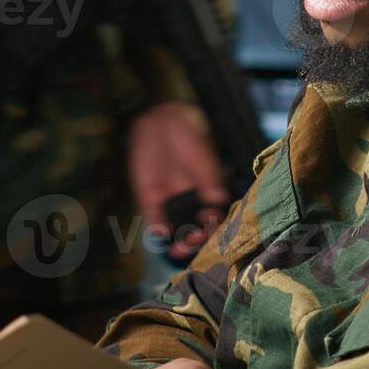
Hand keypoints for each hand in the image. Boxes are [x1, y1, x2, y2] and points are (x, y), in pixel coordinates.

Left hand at [128, 101, 228, 261]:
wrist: (160, 119)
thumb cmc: (187, 133)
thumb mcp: (200, 153)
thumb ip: (207, 176)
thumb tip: (218, 198)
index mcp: (206, 189)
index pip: (212, 216)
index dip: (213, 228)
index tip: (212, 232)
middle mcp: (190, 198)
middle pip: (194, 226)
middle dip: (195, 240)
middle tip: (193, 244)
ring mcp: (170, 198)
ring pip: (176, 226)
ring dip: (177, 240)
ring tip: (178, 250)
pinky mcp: (150, 196)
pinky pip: (155, 216)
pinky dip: (158, 227)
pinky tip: (162, 233)